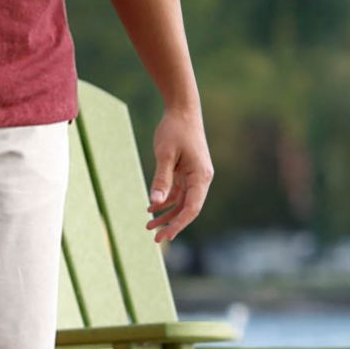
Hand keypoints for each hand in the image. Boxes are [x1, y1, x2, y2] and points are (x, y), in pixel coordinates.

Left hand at [146, 108, 212, 243]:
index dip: (179, 224)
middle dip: (172, 224)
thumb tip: (155, 203)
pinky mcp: (186, 171)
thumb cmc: (175, 130)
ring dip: (166, 214)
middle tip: (155, 239)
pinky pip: (177, 192)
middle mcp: (201, 178)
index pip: (192, 207)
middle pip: (188, 208)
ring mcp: (194, 175)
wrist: (182, 109)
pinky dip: (165, 200)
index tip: (165, 236)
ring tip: (148, 225)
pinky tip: (151, 207)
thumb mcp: (165, 155)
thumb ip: (161, 179)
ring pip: (181, 202)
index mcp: (201, 176)